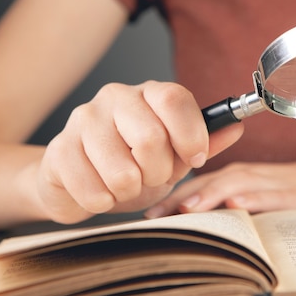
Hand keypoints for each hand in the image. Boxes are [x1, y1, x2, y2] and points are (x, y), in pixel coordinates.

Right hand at [35, 81, 243, 223]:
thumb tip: (237, 127)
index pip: (175, 99)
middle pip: (151, 138)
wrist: (80, 179)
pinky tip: (101, 191)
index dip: (190, 135)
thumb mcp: (176, 155)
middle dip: (158, 172)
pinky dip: (104, 203)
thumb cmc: (134, 164)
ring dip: (130, 191)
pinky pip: (94, 192)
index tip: (195, 159)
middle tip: (151, 177)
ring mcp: (82, 120)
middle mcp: (115, 97)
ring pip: (122, 172)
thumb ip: (206, 141)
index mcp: (149, 93)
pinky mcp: (58, 151)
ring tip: (125, 185)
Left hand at [145, 159, 295, 217]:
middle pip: (213, 180)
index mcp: (246, 178)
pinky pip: (276, 194)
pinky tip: (240, 205)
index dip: (176, 197)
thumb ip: (239, 207)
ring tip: (188, 208)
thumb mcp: (267, 199)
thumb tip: (205, 224)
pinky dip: (257, 198)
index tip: (150, 214)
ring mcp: (278, 183)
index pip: (204, 184)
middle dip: (183, 197)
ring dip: (212, 194)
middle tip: (155, 215)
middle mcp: (256, 177)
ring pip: (240, 183)